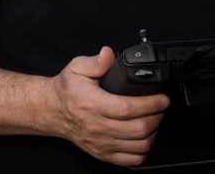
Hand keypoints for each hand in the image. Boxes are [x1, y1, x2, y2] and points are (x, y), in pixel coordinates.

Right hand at [49, 47, 169, 166]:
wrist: (52, 111)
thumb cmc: (66, 90)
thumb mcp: (76, 68)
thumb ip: (95, 61)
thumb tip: (108, 54)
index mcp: (93, 104)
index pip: (128, 108)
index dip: (150, 104)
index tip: (162, 98)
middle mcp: (97, 127)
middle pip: (138, 128)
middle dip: (157, 117)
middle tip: (161, 107)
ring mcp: (101, 143)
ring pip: (138, 145)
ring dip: (153, 133)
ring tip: (154, 120)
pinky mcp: (103, 154)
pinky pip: (131, 160)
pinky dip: (144, 150)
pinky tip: (145, 138)